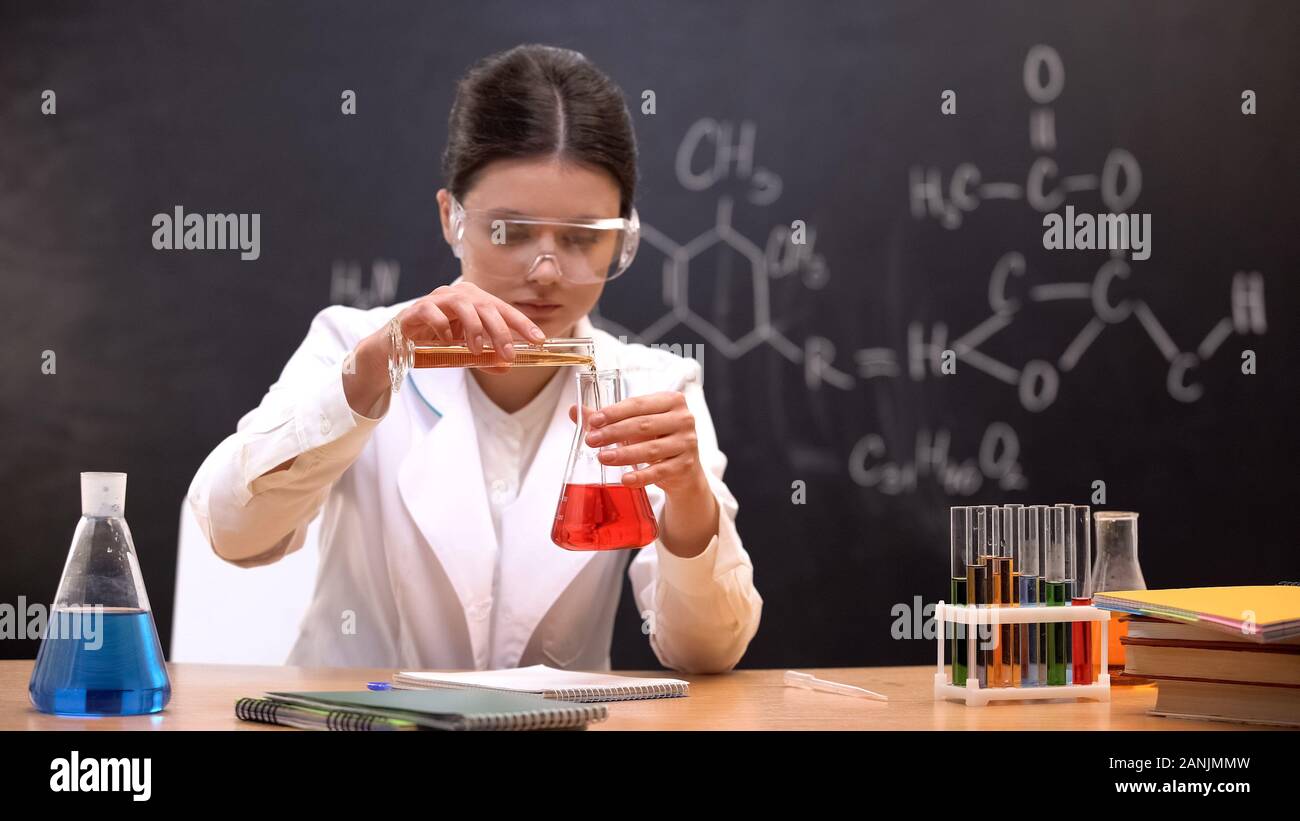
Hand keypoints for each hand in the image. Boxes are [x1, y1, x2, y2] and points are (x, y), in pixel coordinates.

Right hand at [396, 280, 545, 371]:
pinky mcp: (417, 309)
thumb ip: (485, 358)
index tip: (538, 340)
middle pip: (486, 306)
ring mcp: (437, 299)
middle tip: (509, 355)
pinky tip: (448, 342)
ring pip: (462, 305)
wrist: (397, 344)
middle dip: (501, 331)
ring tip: (476, 350)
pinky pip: (433, 312)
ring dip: (474, 328)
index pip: (503, 309)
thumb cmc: (434, 342)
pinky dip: (443, 328)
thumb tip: (507, 367)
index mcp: (474, 300)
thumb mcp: (465, 352)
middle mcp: (457, 295)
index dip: (522, 323)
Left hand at [567, 391, 707, 496]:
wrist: (684, 470)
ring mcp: (687, 443)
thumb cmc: (657, 440)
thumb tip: (575, 410)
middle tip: (591, 441)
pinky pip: (659, 472)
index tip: (593, 421)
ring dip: (623, 454)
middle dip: (614, 433)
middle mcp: (684, 419)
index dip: (614, 412)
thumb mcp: (636, 425)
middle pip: (643, 425)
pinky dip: (640, 476)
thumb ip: (608, 418)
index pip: (638, 404)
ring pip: (650, 449)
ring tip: (602, 457)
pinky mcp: (685, 466)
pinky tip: (624, 478)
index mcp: (672, 400)